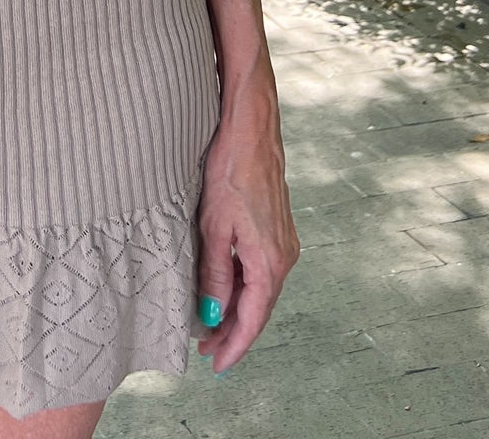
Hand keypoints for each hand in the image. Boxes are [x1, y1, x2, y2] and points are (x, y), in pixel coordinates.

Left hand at [194, 109, 300, 373]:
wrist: (250, 126)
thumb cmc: (230, 168)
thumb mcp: (213, 225)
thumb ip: (214, 273)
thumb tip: (211, 315)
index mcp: (270, 260)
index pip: (253, 318)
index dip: (234, 344)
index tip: (215, 364)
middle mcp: (284, 255)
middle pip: (258, 307)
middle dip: (232, 330)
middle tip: (204, 349)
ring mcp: (283, 240)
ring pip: (259, 288)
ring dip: (237, 307)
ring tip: (208, 323)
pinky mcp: (276, 226)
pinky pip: (260, 268)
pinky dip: (242, 284)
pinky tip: (223, 287)